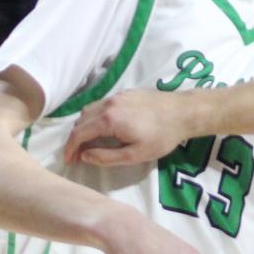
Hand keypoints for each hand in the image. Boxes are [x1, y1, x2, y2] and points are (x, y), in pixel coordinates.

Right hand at [63, 90, 192, 168]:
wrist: (184, 112)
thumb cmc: (162, 137)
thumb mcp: (135, 154)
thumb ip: (106, 157)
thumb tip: (85, 155)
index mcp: (109, 120)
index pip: (79, 134)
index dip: (70, 149)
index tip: (68, 161)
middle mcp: (108, 104)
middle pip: (81, 121)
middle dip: (75, 139)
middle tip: (77, 155)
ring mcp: (117, 96)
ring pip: (90, 110)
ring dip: (84, 127)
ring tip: (88, 143)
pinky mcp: (126, 93)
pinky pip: (101, 104)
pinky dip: (95, 117)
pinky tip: (104, 128)